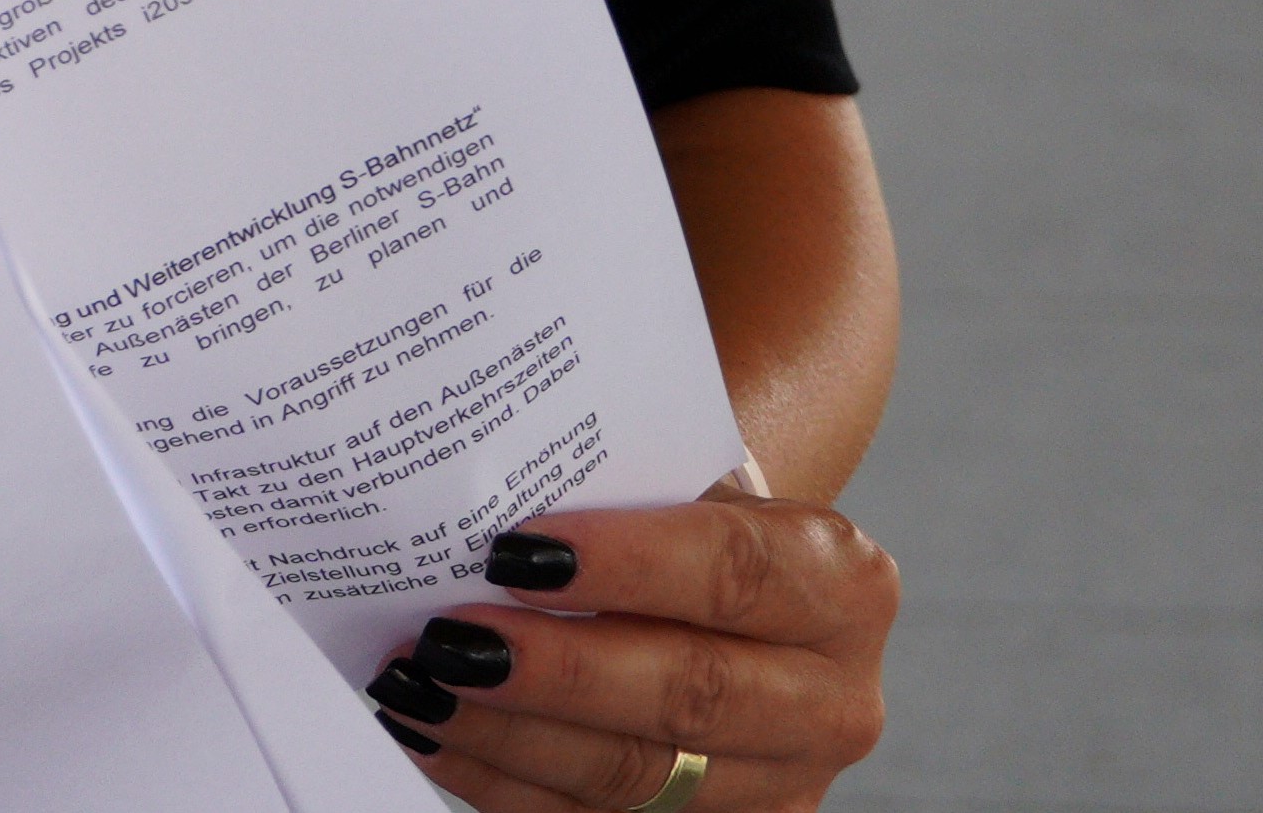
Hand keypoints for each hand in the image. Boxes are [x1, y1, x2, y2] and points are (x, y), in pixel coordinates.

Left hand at [367, 495, 894, 812]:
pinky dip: (499, 778)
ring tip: (418, 682)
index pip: (733, 571)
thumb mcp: (684, 479)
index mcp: (843, 585)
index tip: (514, 552)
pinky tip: (431, 733)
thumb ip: (614, 487)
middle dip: (558, 671)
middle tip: (451, 638)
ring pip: (635, 774)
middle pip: (690, 693)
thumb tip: (475, 499)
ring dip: (510, 733)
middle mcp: (833, 699)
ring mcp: (781, 783)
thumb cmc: (685, 514)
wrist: (730, 593)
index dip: (625, 564)